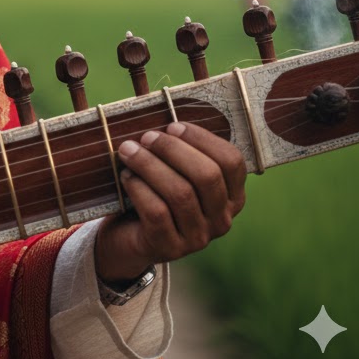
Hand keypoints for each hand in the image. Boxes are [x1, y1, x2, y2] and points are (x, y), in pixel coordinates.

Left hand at [94, 121, 246, 283]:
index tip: (173, 125)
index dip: (202, 138)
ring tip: (127, 150)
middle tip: (146, 137)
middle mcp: (221, 219)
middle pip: (207, 176)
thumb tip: (158, 110)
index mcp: (231, 195)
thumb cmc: (154, 190)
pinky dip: (139, 188)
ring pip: (180, 193)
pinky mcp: (170, 248)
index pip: (232, 162)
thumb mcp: (171, 168)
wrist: (128, 235)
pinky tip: (126, 177)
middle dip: (172, 149)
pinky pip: (157, 213)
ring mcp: (198, 238)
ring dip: (149, 165)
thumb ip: (175, 145)